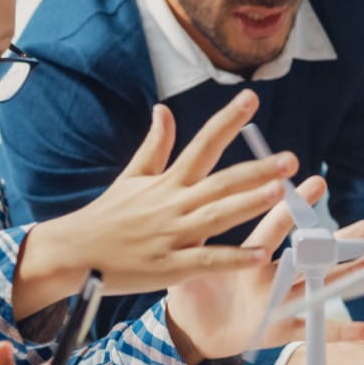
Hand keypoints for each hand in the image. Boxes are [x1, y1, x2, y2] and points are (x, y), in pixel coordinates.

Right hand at [15, 90, 298, 316]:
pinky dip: (232, 258)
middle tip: (290, 159)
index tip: (251, 97)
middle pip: (221, 182)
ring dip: (247, 204)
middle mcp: (173, 205)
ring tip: (278, 193)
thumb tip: (164, 109)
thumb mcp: (131, 177)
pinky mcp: (169, 267)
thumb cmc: (106, 216)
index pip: (203, 144)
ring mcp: (172, 235)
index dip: (227, 121)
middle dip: (256, 169)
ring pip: (216, 217)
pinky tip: (260, 254)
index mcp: (167, 182)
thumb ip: (155, 145)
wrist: (73, 253)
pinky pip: (206, 261)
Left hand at [164, 175, 363, 364]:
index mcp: (250, 255)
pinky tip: (361, 327)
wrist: (187, 330)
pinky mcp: (279, 329)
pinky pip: (310, 329)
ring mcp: (279, 301)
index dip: (294, 207)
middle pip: (309, 254)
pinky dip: (335, 330)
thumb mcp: (192, 264)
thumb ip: (197, 241)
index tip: (315, 183)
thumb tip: (186, 206)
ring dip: (347, 275)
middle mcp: (271, 275)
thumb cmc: (190, 292)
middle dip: (338, 240)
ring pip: (318, 285)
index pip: (275, 227)